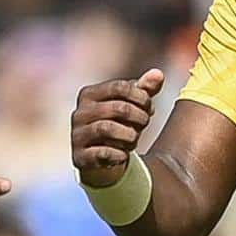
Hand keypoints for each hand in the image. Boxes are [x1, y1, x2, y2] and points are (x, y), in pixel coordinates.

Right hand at [71, 68, 164, 187]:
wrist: (102, 161)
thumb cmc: (119, 126)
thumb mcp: (132, 107)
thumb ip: (145, 90)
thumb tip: (158, 74)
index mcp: (89, 94)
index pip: (119, 87)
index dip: (141, 97)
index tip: (150, 108)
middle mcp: (79, 113)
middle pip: (117, 108)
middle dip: (139, 117)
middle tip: (145, 124)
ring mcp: (77, 135)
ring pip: (107, 129)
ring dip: (130, 136)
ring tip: (134, 140)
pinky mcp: (79, 157)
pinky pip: (102, 153)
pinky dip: (119, 154)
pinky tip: (123, 155)